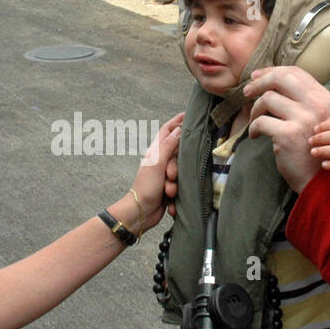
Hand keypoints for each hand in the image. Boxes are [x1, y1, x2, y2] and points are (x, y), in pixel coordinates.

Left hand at [128, 112, 183, 230]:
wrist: (140, 213)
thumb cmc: (145, 188)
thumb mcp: (157, 164)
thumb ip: (169, 146)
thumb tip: (179, 129)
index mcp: (156, 153)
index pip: (168, 131)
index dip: (177, 122)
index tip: (189, 115)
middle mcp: (161, 162)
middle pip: (179, 155)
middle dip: (178, 167)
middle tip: (170, 176)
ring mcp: (166, 176)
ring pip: (182, 173)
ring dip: (176, 184)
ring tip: (168, 191)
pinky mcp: (170, 189)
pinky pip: (180, 188)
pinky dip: (176, 195)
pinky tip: (169, 201)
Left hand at [243, 66, 329, 192]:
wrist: (318, 179)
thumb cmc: (312, 149)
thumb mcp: (316, 119)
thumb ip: (301, 100)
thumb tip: (269, 79)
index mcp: (324, 98)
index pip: (296, 72)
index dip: (273, 71)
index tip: (257, 77)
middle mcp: (316, 105)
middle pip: (281, 79)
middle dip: (259, 82)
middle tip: (247, 92)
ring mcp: (303, 119)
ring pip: (267, 99)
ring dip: (255, 110)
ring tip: (255, 121)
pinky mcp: (288, 134)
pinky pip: (261, 121)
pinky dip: (253, 127)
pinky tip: (255, 135)